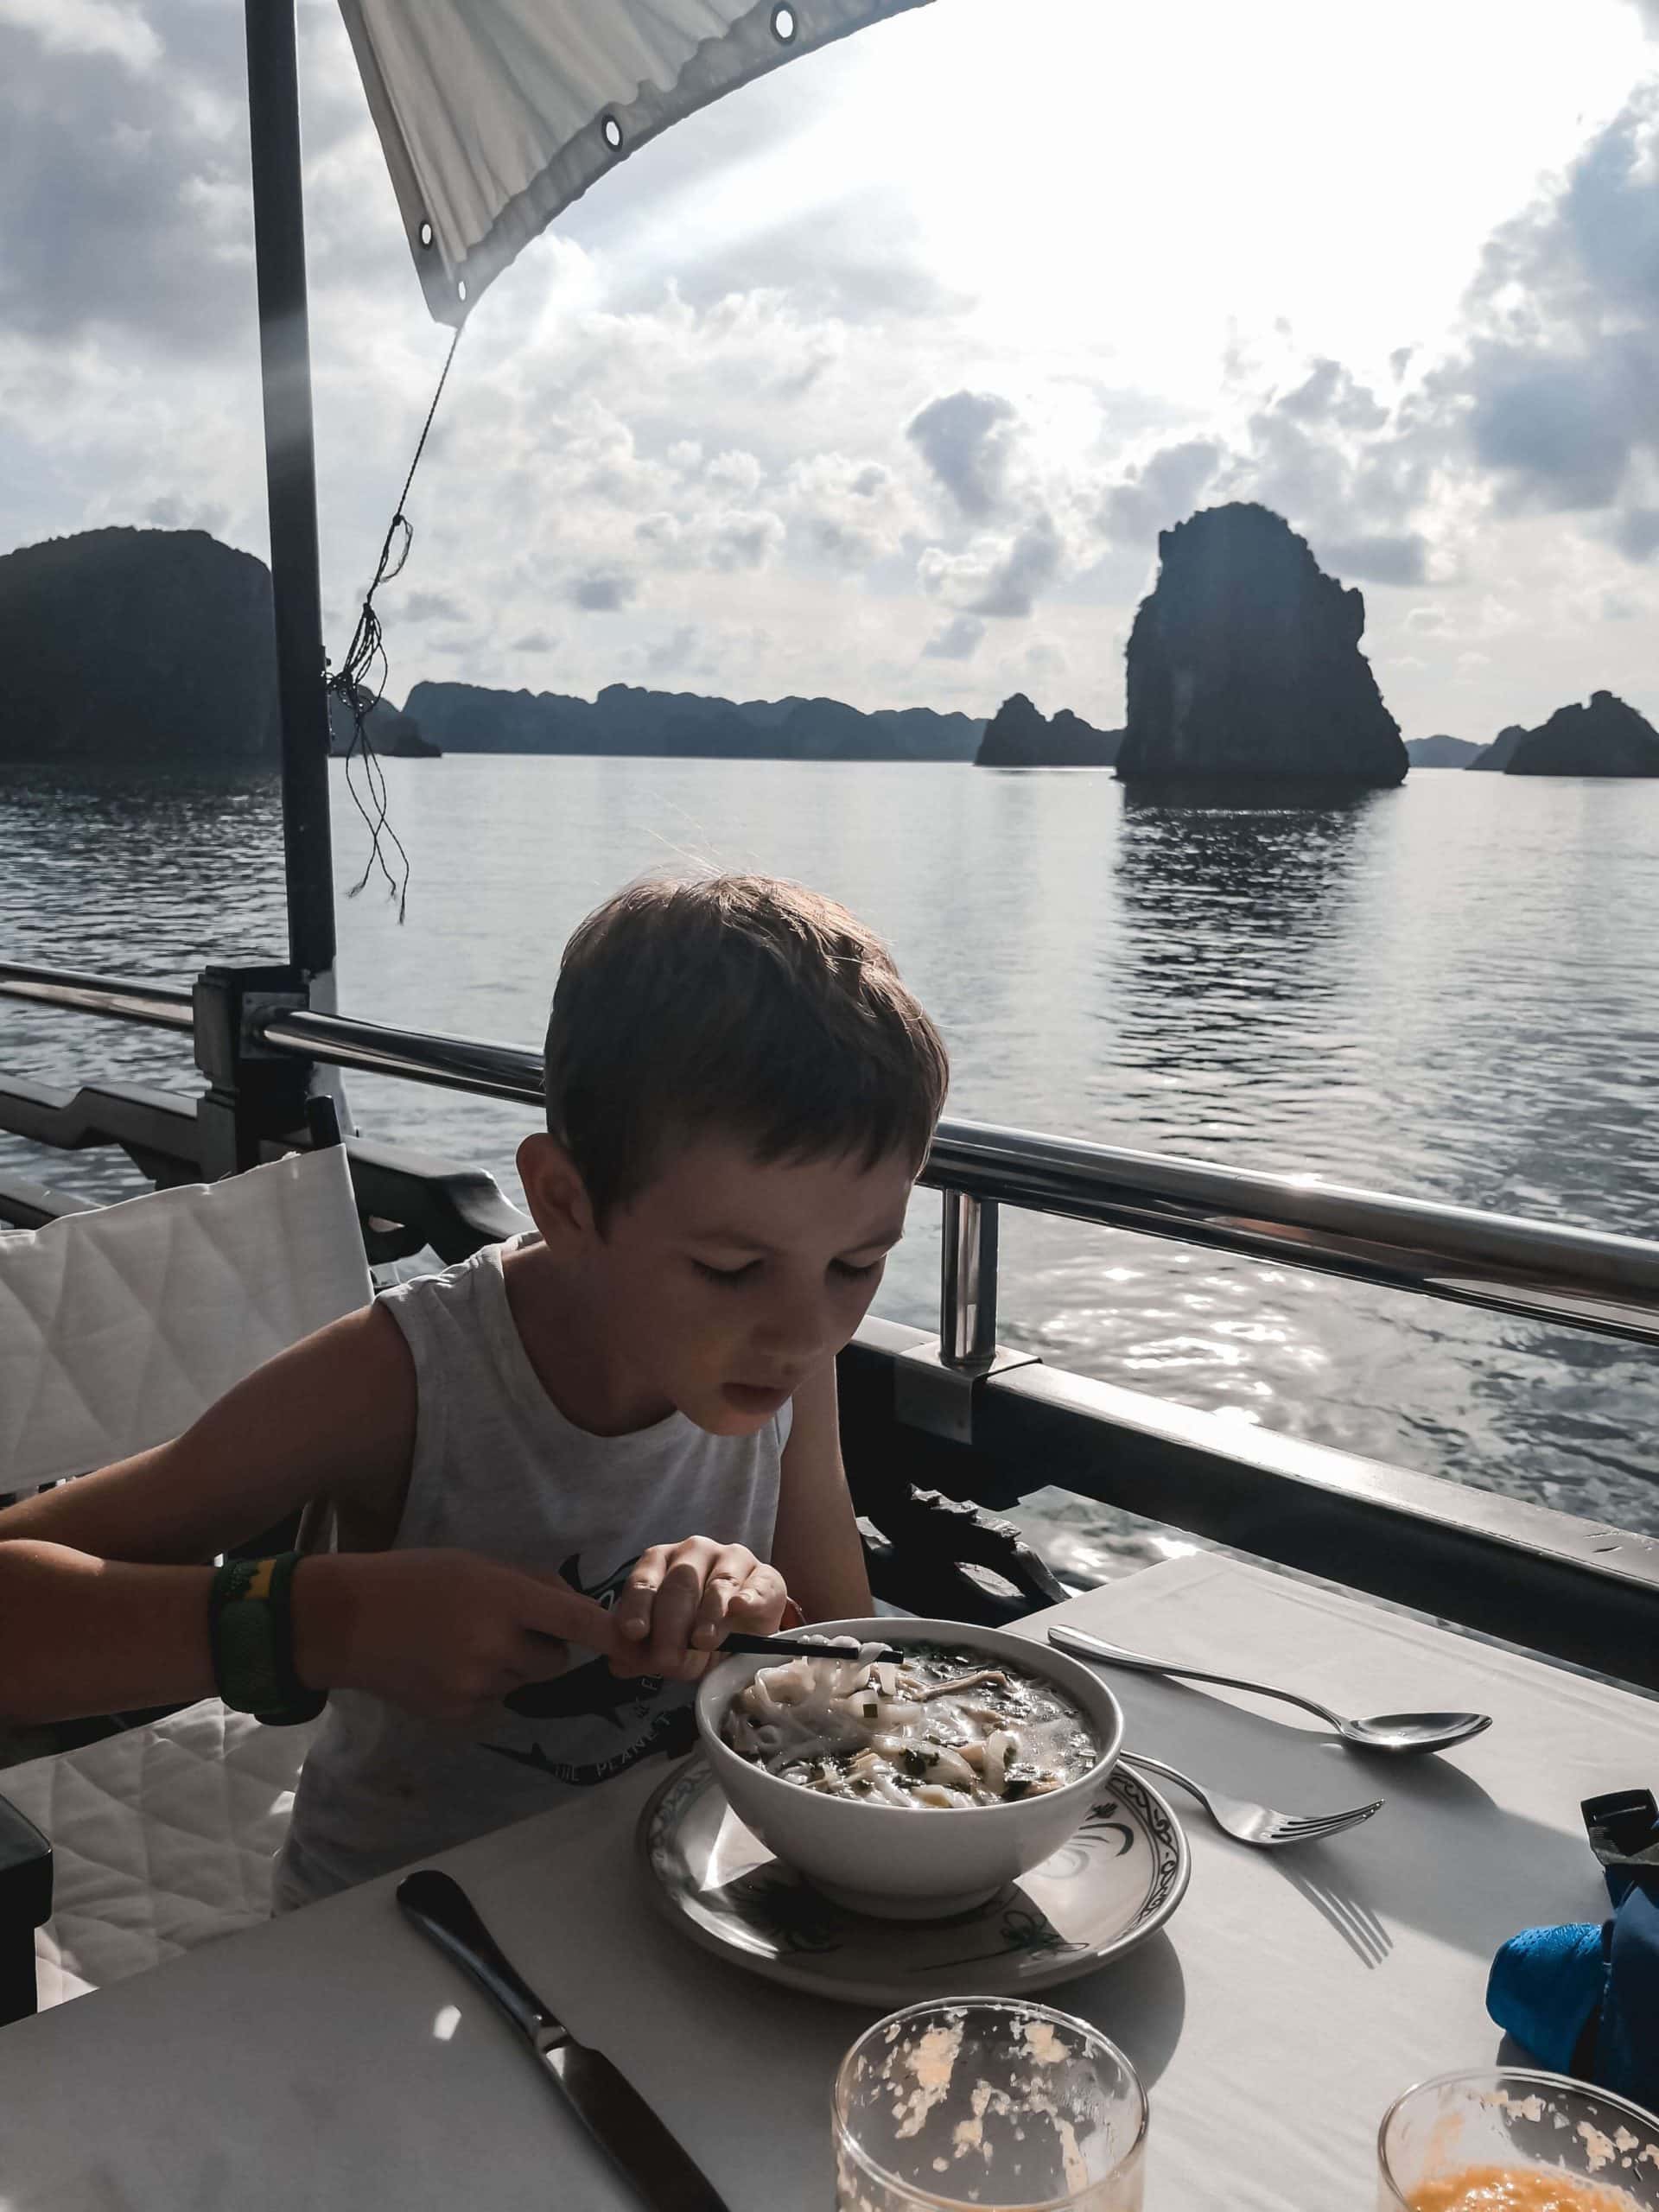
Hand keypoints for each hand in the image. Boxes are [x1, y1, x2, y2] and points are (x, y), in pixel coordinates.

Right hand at [296, 1549, 617, 1724]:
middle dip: (544, 1647)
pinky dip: (484, 1688)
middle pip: (556, 1660)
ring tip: (466, 1644)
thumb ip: (532, 1586)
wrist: (347, 1622)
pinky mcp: (457, 1714)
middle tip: (504, 1627)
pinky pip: (495, 1703)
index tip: (641, 1647)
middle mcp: (495, 1646)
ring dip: (512, 1667)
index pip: (576, 1621)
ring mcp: (475, 1685)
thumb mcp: (478, 1564)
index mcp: (504, 1599)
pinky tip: (448, 1667)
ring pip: (524, 1683)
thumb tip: (577, 1610)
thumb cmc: (416, 1579)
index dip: (612, 1636)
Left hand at [610, 1538, 787, 1681]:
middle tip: (669, 1660)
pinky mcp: (765, 1576)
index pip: (644, 1580)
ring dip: (708, 1615)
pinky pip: (757, 1584)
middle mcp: (694, 1552)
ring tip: (703, 1641)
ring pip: (718, 1583)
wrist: (742, 1633)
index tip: (634, 1632)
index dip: (637, 1607)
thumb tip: (613, 1662)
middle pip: (680, 1584)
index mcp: (660, 1562)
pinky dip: (749, 1596)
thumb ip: (634, 1649)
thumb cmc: (691, 1631)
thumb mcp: (659, 1643)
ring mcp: (732, 1560)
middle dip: (671, 1626)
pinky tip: (740, 1607)